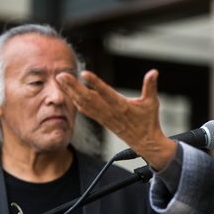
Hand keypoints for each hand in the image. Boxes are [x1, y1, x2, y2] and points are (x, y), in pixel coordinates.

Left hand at [56, 69, 175, 168]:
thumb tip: (154, 71)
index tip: (85, 74)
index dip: (95, 84)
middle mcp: (110, 112)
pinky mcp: (101, 120)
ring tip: (59, 80)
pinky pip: (85, 110)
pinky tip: (67, 92)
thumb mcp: (152, 103)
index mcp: (122, 107)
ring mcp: (104, 117)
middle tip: (60, 75)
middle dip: (73, 87)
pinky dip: (75, 100)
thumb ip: (151, 86)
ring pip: (83, 104)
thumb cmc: (149, 121)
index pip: (107, 93)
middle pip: (88, 98)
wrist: (144, 142)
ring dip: (70, 92)